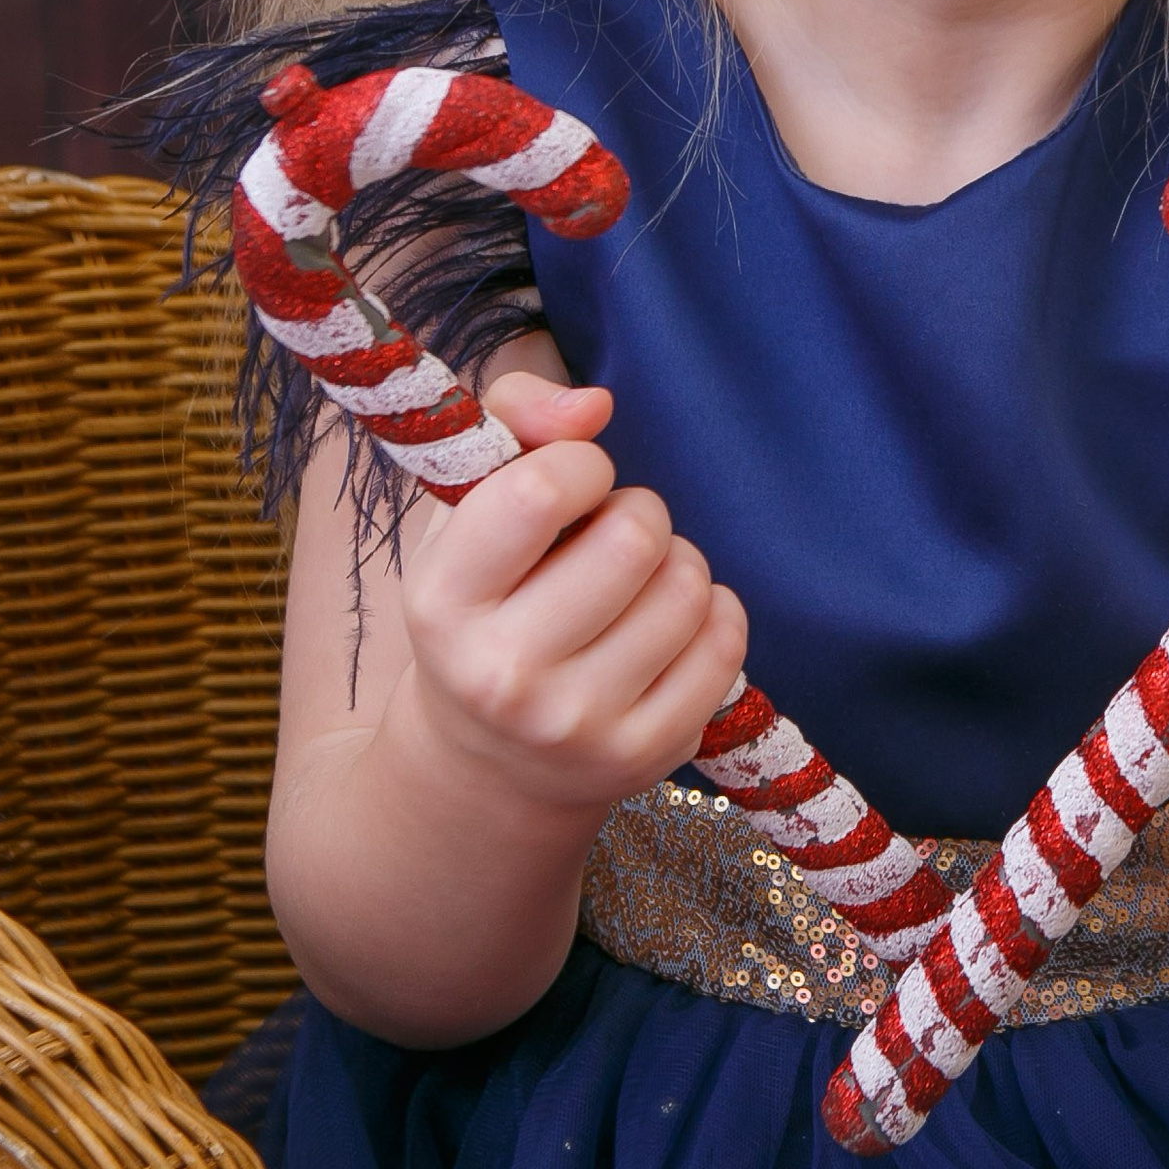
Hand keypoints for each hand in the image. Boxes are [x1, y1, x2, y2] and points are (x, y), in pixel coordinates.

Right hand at [392, 369, 747, 818]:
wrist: (489, 763)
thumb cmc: (487, 603)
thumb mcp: (467, 508)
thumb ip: (516, 418)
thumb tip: (595, 406)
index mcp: (442, 601)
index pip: (541, 491)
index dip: (580, 465)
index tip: (574, 484)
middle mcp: (503, 675)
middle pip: (634, 538)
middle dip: (639, 513)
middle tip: (613, 536)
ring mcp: (577, 725)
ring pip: (688, 588)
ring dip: (678, 563)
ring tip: (639, 583)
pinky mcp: (645, 755)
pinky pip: (726, 643)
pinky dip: (713, 615)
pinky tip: (671, 626)